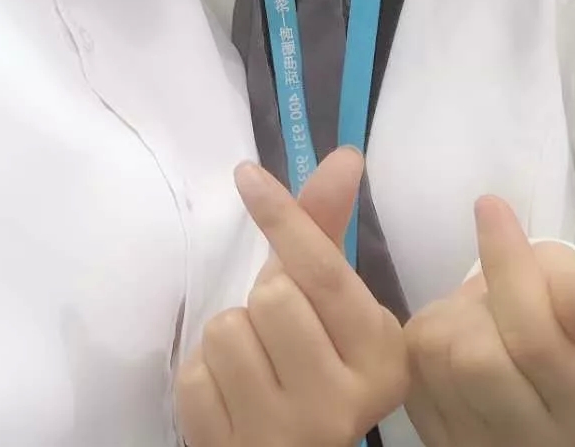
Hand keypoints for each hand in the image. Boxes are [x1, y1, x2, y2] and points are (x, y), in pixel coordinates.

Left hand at [175, 146, 408, 446]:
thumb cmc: (313, 366)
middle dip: (263, 301)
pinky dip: (203, 377)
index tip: (247, 175)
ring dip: (230, 339)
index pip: (323, 271)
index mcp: (380, 360)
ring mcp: (286, 436)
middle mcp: (342, 404)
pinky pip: (195, 376)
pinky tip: (230, 398)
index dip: (284, 217)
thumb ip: (327, 233)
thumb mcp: (332, 306)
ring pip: (227, 331)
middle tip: (279, 335)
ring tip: (254, 368)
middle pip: (272, 295)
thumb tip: (345, 156)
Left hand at [404, 197, 574, 446]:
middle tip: (497, 289)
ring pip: (438, 359)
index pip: (539, 340)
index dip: (511, 267)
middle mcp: (535, 443)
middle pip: (478, 358)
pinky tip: (459, 342)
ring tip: (483, 319)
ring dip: (454, 318)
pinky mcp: (436, 440)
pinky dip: (432, 339)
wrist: (540, 397)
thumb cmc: (572, 338)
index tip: (490, 206)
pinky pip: (412, 369)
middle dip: (480, 303)